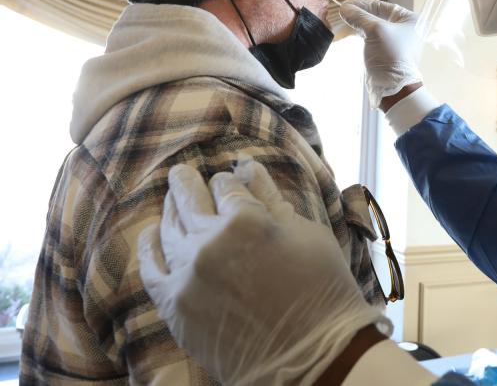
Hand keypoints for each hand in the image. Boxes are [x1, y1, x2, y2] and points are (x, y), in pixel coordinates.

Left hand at [138, 161, 390, 385]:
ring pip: (168, 228)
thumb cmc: (321, 291)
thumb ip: (272, 198)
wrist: (311, 357)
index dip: (229, 181)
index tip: (231, 181)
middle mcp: (208, 240)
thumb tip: (248, 166)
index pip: (226, 185)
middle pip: (188, 199)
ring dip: (169, 209)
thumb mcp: (307, 234)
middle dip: (185, 182)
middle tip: (180, 172)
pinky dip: (149, 248)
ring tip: (171, 199)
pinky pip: (151, 269)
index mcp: (246, 218)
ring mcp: (187, 273)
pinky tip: (151, 234)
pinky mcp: (174, 305)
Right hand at [339, 0, 422, 107]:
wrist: (394, 88)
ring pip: (375, 27)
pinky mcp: (386, 52)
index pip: (385, 7)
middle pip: (379, 16)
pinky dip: (362, 32)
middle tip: (344, 8)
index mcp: (411, 21)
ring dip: (360, 22)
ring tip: (345, 16)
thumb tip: (344, 8)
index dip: (365, 4)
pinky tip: (352, 27)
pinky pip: (373, 37)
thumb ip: (360, 17)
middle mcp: (406, 29)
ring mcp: (396, 41)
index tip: (349, 2)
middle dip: (361, 12)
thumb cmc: (391, 55)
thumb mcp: (376, 31)